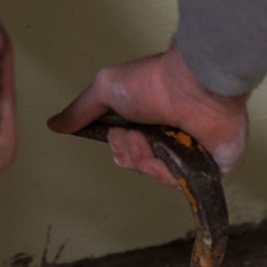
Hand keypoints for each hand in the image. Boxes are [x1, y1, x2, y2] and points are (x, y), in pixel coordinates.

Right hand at [47, 45, 248, 187]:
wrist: (194, 86)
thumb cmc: (154, 81)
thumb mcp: (106, 88)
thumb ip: (81, 110)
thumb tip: (55, 124)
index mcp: (149, 120)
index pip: (126, 151)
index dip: (119, 149)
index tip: (119, 134)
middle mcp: (169, 136)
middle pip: (138, 165)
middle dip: (131, 153)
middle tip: (138, 135)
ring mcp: (191, 151)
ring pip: (157, 177)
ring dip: (147, 160)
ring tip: (153, 139)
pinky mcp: (212, 166)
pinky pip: (183, 185)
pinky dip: (170, 172)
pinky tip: (172, 152)